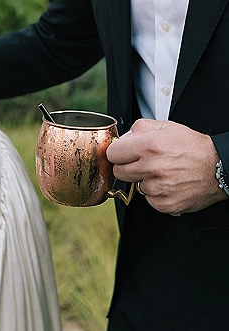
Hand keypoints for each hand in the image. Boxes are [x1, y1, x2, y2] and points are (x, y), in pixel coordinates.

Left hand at [106, 118, 224, 214]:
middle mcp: (152, 168)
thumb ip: (140, 128)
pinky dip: (156, 194)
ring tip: (162, 173)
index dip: (118, 153)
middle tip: (142, 164)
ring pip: (135, 187)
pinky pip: (149, 200)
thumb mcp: (167, 127)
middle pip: (119, 172)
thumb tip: (123, 138)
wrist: (218, 168)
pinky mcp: (165, 204)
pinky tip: (168, 184)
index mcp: (149, 146)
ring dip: (144, 181)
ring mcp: (159, 188)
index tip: (123, 154)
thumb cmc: (194, 148)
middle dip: (127, 167)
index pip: (113, 154)